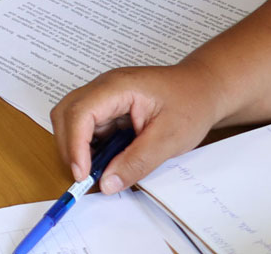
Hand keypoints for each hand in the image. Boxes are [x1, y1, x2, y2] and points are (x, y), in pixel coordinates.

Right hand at [50, 62, 222, 191]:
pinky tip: (104, 162)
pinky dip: (89, 146)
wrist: (203, 88)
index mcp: (117, 87)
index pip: (80, 112)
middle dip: (69, 146)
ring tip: (94, 172)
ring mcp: (106, 96)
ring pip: (73, 119)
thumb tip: (106, 184)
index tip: (82, 175)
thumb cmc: (190, 104)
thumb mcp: (168, 139)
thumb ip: (136, 162)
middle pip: (67, 112)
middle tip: (83, 178)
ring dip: (77, 147)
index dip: (75, 145)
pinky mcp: (110, 107)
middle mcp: (105, 87)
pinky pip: (88, 126)